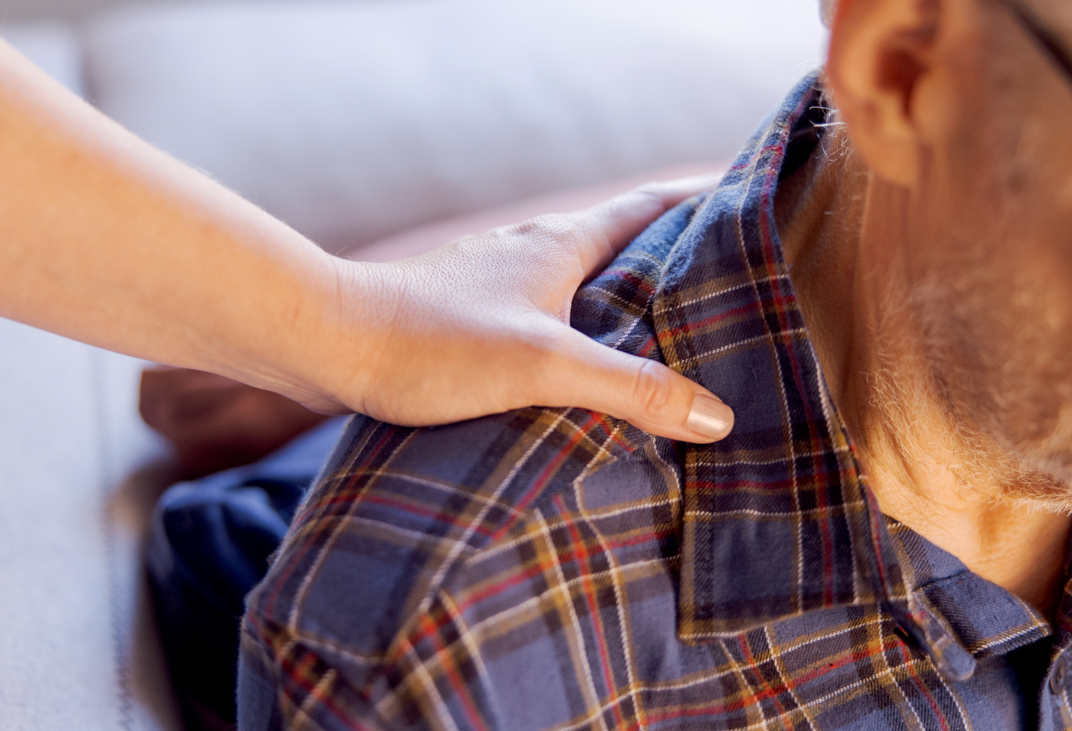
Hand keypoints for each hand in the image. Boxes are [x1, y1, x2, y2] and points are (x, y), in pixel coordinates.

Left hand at [319, 176, 734, 442]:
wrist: (327, 343)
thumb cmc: (431, 343)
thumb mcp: (544, 365)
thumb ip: (632, 388)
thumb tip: (716, 416)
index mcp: (560, 245)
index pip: (648, 207)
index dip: (699, 200)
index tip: (744, 199)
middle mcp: (530, 252)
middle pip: (618, 243)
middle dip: (669, 256)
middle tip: (722, 283)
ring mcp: (495, 283)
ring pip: (577, 282)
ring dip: (618, 298)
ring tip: (660, 336)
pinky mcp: (466, 316)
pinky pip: (541, 315)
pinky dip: (574, 331)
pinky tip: (575, 372)